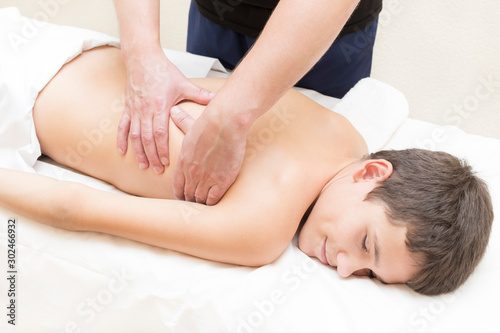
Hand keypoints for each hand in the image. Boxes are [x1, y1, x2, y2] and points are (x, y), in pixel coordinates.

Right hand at [117, 48, 213, 173]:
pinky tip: (122, 152)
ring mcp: (135, 110)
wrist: (142, 58)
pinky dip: (121, 140)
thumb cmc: (163, 71)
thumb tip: (218, 100)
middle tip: (157, 170)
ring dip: (138, 152)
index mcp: (160, 105)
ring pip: (134, 135)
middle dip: (152, 156)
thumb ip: (200, 94)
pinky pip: (122, 127)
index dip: (161, 148)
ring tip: (143, 166)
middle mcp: (145, 110)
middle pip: (146, 138)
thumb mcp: (184, 83)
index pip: (159, 132)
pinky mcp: (128, 108)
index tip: (165, 162)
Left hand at [170, 105, 247, 204]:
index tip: (184, 197)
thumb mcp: (190, 124)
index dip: (180, 194)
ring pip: (200, 199)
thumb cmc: (209, 122)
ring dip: (201, 202)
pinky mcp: (221, 181)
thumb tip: (174, 111)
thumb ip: (181, 122)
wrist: (224, 123)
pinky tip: (214, 203)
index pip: (177, 186)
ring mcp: (206, 178)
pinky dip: (212, 203)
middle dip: (191, 199)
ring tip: (205, 206)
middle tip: (195, 203)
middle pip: (188, 195)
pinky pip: (213, 199)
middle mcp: (192, 173)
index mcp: (183, 162)